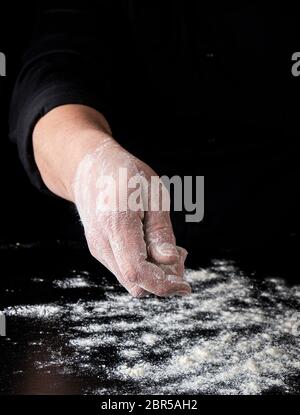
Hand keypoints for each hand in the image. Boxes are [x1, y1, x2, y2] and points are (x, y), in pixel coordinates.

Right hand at [33, 104, 190, 296]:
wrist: (89, 170)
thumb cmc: (126, 175)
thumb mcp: (154, 194)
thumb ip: (160, 230)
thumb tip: (170, 260)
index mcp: (117, 224)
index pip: (137, 271)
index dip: (164, 284)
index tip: (186, 287)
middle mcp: (102, 242)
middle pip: (135, 282)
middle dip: (163, 279)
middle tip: (182, 254)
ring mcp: (98, 248)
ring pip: (130, 280)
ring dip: (154, 273)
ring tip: (167, 246)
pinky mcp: (100, 250)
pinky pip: (124, 269)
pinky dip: (143, 266)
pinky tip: (152, 245)